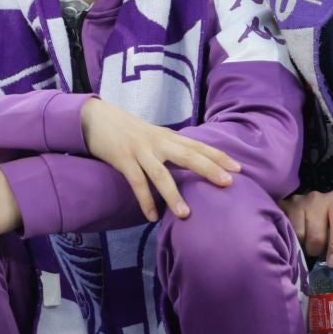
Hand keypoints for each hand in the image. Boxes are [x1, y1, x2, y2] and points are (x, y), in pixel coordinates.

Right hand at [80, 98, 238, 222]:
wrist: (94, 117)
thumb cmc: (125, 129)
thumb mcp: (151, 134)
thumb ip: (169, 147)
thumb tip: (190, 162)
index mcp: (167, 136)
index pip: (197, 146)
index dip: (218, 156)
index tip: (238, 168)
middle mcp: (157, 142)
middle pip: (187, 155)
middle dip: (208, 169)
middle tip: (228, 183)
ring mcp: (139, 151)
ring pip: (161, 175)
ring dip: (174, 195)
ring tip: (186, 214)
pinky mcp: (122, 159)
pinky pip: (136, 183)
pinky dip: (145, 200)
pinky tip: (152, 216)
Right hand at [279, 190, 332, 267]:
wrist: (313, 210)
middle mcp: (316, 197)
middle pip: (317, 236)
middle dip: (318, 249)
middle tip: (319, 249)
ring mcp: (297, 202)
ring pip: (299, 236)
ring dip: (304, 245)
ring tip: (308, 242)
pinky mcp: (282, 208)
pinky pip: (286, 232)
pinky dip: (292, 240)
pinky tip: (297, 239)